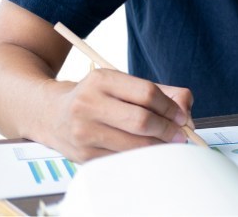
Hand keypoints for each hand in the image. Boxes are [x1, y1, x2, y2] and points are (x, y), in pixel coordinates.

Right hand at [44, 68, 194, 161]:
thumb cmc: (99, 97)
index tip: (182, 116)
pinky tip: (147, 150)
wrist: (51, 115)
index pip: (147, 93)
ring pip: (133, 144)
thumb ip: (161, 92)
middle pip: (141, 120)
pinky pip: (122, 158)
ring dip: (158, 146)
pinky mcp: (83, 155)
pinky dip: (140, 156)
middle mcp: (88, 104)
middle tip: (180, 134)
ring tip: (168, 143)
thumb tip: (186, 112)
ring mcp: (83, 132)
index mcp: (102, 80)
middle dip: (167, 129)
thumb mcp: (123, 84)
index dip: (170, 107)